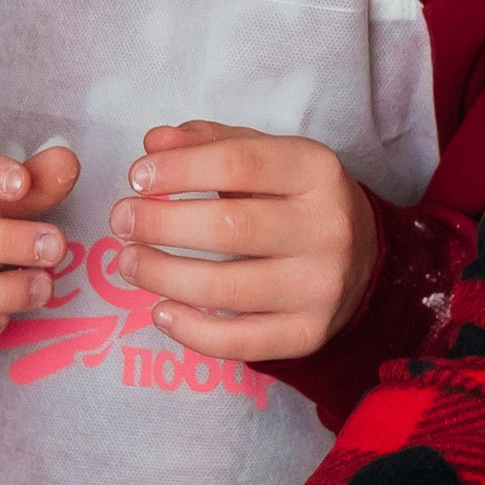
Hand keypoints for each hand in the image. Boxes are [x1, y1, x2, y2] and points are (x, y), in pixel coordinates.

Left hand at [106, 122, 380, 365]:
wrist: (364, 262)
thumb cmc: (297, 201)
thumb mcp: (267, 158)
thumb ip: (211, 144)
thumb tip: (153, 143)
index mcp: (317, 171)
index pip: (239, 163)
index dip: (179, 169)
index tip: (137, 177)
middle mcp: (327, 228)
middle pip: (228, 227)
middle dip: (159, 224)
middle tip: (120, 221)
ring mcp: (320, 287)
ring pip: (225, 288)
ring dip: (161, 276)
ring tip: (129, 263)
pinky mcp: (308, 334)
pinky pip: (238, 341)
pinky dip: (189, 330)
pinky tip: (160, 311)